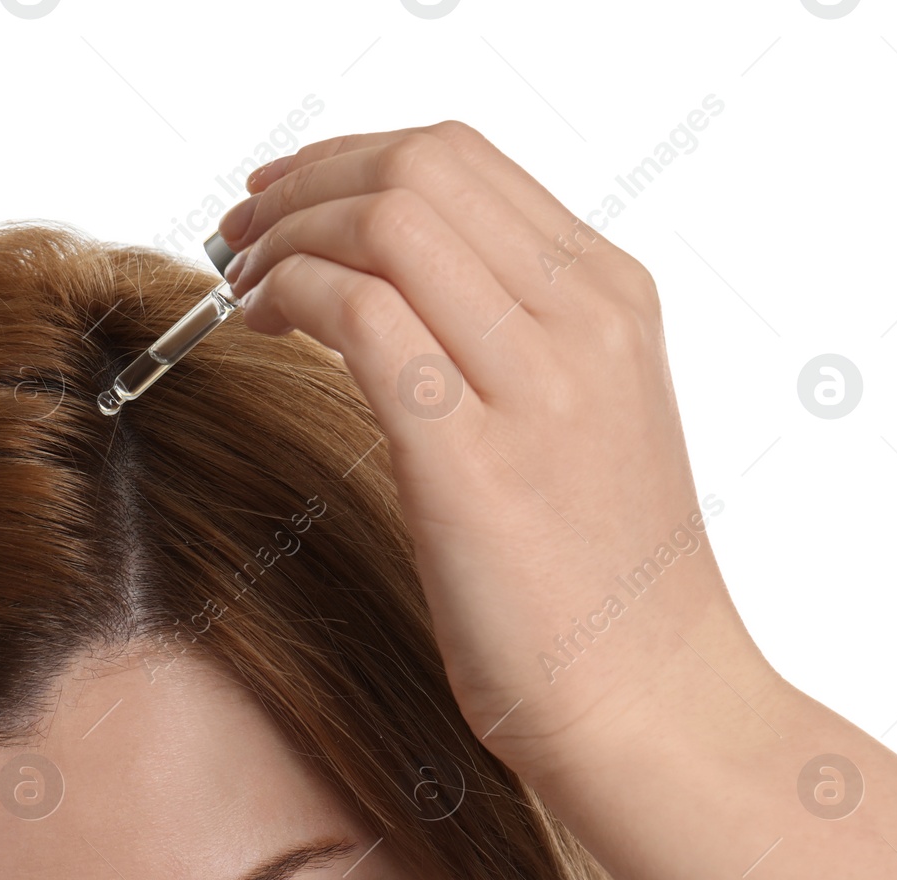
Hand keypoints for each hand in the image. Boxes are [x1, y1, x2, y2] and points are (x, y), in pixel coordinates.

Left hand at [217, 120, 775, 781]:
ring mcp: (540, 383)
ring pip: (386, 223)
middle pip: (419, 168)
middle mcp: (587, 318)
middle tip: (244, 228)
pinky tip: (259, 327)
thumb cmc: (601, 586)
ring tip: (241, 280)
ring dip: (286, 234)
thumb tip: (384, 292)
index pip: (464, 160)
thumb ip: (507, 342)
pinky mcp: (473, 458)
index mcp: (612, 300)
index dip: (351, 158)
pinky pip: (360, 316)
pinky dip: (290, 297)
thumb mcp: (581, 424)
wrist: (656, 704)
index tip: (287, 194)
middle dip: (305, 182)